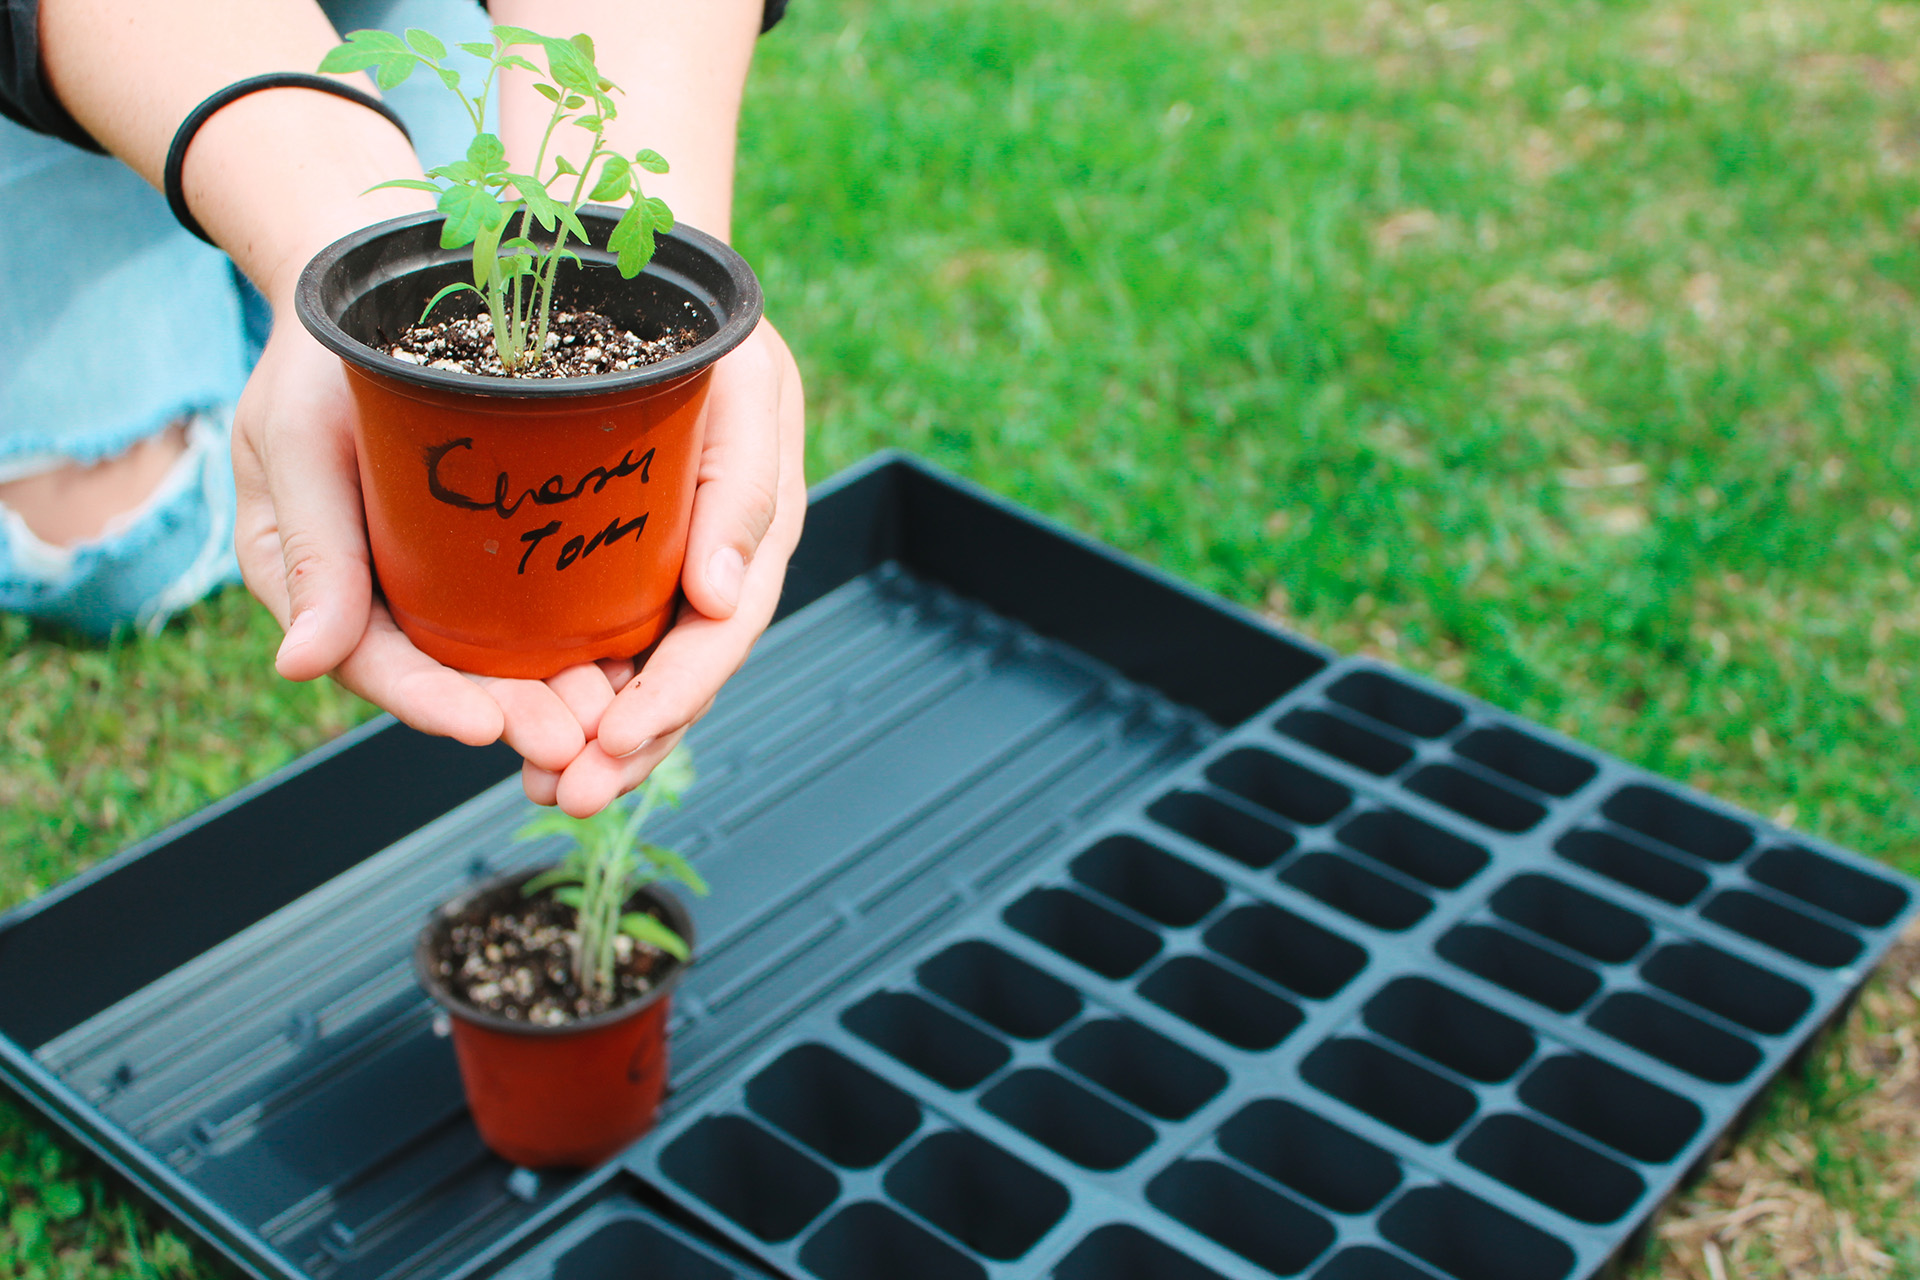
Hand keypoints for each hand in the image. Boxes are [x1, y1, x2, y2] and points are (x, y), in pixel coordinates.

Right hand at [231, 317, 613, 774]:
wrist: (377, 294)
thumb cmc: (320, 362)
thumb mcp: (299, 439)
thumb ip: (309, 550)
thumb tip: (300, 666)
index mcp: (324, 586)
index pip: (377, 661)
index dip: (429, 700)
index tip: (485, 725)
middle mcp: (387, 598)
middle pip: (452, 677)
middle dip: (513, 715)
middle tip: (572, 741)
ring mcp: (444, 580)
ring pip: (503, 658)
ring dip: (557, 695)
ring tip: (610, 720)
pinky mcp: (499, 554)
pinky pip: (540, 610)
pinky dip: (581, 642)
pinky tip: (632, 663)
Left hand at [520, 319, 806, 815]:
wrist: (637, 269)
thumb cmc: (701, 320)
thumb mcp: (744, 382)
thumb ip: (745, 487)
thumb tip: (722, 602)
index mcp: (751, 525)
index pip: (723, 630)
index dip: (678, 693)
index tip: (620, 736)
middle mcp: (707, 559)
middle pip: (677, 675)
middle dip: (628, 745)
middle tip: (569, 796)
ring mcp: (658, 563)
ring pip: (631, 673)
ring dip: (592, 739)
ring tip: (542, 790)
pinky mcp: (606, 558)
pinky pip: (590, 637)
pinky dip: (560, 689)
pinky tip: (517, 728)